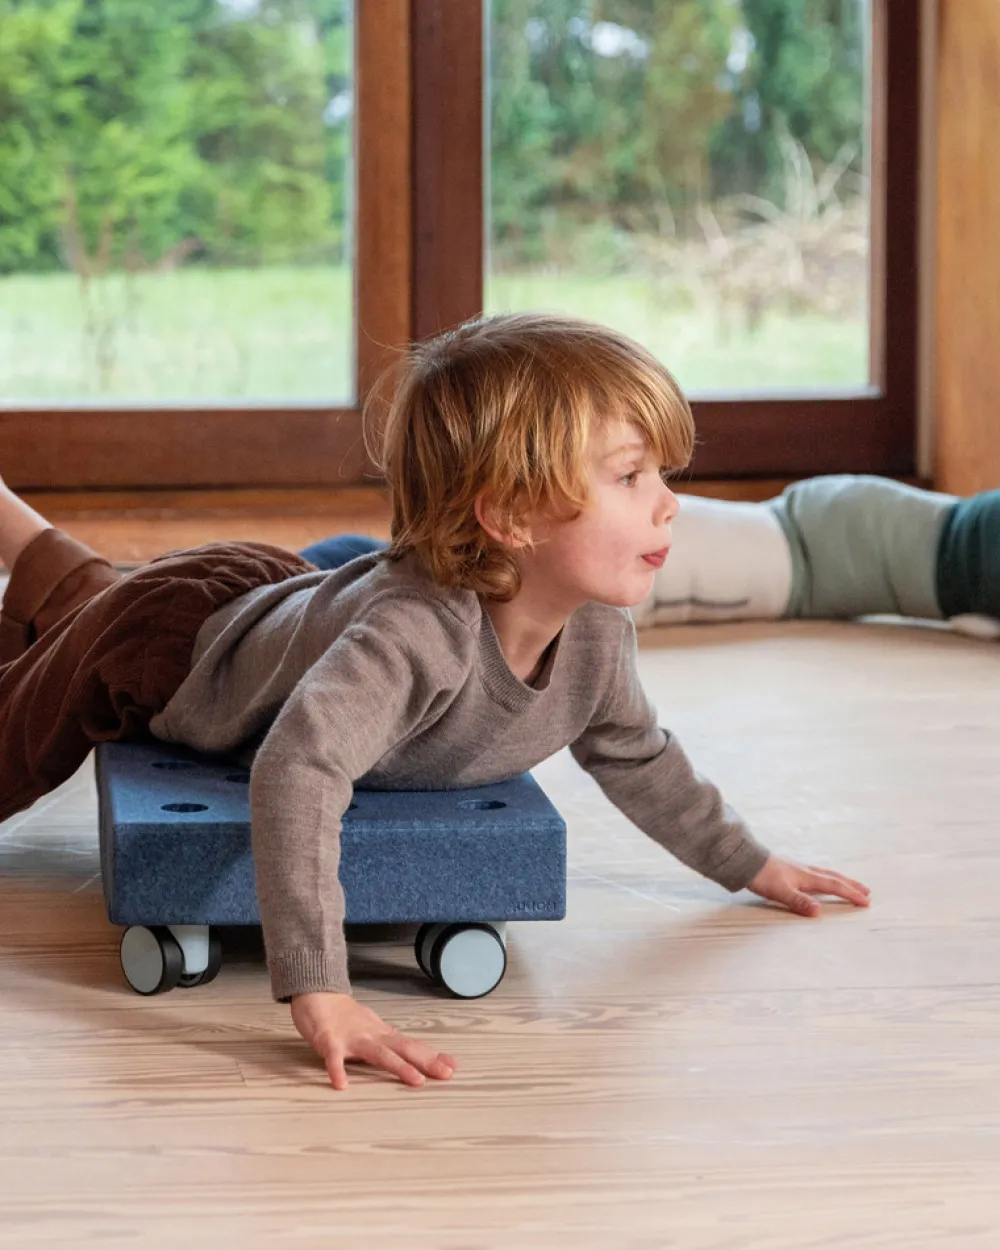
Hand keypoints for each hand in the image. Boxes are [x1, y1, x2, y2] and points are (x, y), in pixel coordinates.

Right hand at [291, 991, 457, 1089]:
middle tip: (447, 1074)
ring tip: (416, 1080)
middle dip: (426, 1062)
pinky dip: (337, 1070)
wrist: (317, 992)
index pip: (411, 1045)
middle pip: (403, 1048)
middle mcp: (372, 1035)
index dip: (432, 1056)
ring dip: (399, 1066)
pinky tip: (341, 1084)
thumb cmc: (344, 1015)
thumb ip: (389, 1041)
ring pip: (378, 1053)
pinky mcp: (328, 1040)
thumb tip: (412, 1052)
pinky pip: (333, 1057)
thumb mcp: (371, 1027)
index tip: (454, 1066)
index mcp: (381, 1034)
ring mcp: (351, 1038)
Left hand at [748, 855, 869, 916]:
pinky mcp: (790, 868)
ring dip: (840, 880)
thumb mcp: (781, 892)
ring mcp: (798, 868)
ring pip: (825, 874)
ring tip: (849, 884)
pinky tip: (819, 880)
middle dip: (851, 885)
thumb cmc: (762, 876)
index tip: (866, 901)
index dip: (850, 894)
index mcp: (807, 877)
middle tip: (866, 891)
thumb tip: (819, 912)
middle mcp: (805, 871)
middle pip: (834, 877)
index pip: (834, 885)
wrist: (745, 859)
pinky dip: (825, 877)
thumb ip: (799, 902)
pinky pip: (815, 873)